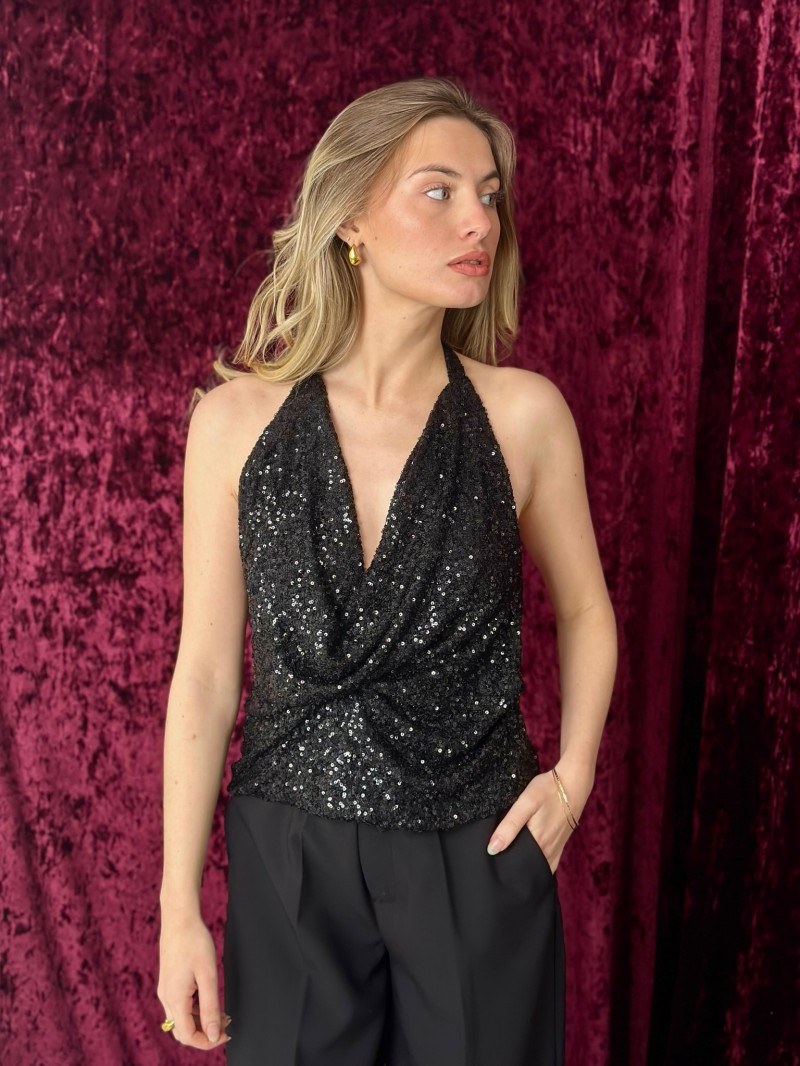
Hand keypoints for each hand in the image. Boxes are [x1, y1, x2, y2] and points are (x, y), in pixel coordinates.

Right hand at [157, 911, 231, 1050]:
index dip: (207, 1041)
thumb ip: (211, 1007)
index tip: (225, 1034)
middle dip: (204, 1033)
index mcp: (175, 999)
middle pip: (182, 1030)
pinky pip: (179, 1004)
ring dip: (200, 1020)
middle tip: (225, 1024)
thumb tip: (213, 1035)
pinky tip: (208, 997)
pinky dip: (194, 1008)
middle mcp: (166, 998)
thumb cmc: (194, 941)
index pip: (188, 1036)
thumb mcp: (208, 975)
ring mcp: (166, 989)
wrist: (179, 918)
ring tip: (222, 1010)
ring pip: (181, 1018)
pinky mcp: (169, 981)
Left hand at [486, 761, 592, 873]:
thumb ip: (510, 826)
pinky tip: (531, 859)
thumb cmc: (548, 790)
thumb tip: (493, 849)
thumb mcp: (526, 803)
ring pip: (538, 866)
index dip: (504, 867)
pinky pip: (549, 862)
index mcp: (538, 843)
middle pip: (527, 867)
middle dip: (513, 868)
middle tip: (498, 863)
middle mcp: (548, 850)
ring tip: (511, 861)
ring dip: (526, 866)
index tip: (492, 864)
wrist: (573, 782)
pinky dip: (539, 864)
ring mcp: (556, 848)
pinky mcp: (561, 843)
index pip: (517, 866)